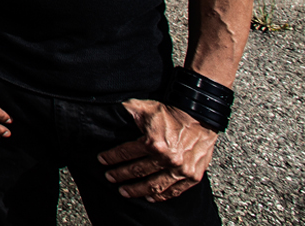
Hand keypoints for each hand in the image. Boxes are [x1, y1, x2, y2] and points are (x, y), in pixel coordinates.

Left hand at [98, 99, 217, 201]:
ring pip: (153, 186)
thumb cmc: (174, 111)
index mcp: (153, 143)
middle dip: (120, 175)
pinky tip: (150, 197)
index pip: (125, 153)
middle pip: (136, 171)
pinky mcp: (193, 176)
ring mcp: (181, 170)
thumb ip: (129, 110)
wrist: (202, 116)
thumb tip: (112, 110)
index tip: (102, 160)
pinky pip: (174, 191)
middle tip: (110, 177)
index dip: (111, 157)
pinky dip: (161, 196)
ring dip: (136, 190)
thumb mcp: (147, 107)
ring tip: (124, 191)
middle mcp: (167, 159)